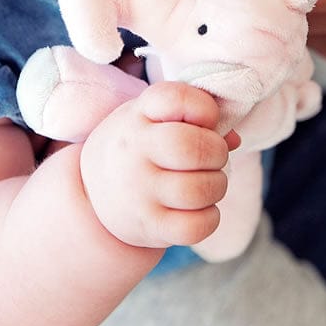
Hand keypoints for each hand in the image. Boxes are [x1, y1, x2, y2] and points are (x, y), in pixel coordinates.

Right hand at [80, 82, 231, 248]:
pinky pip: (195, 226)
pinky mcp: (148, 226)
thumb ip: (195, 117)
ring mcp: (138, 192)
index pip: (177, 98)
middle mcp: (134, 151)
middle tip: (213, 157)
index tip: (206, 119)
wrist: (92, 191)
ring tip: (208, 183)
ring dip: (217, 186)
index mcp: (139, 115)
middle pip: (192, 148)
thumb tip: (233, 139)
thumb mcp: (154, 119)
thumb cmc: (140, 147)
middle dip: (217, 152)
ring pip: (199, 190)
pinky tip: (201, 209)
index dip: (205, 108)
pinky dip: (210, 218)